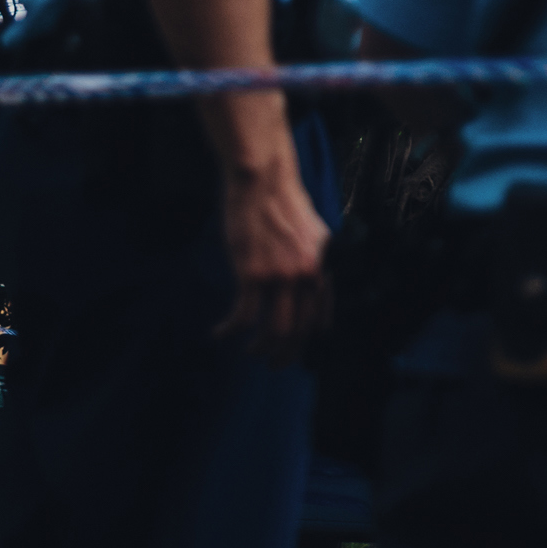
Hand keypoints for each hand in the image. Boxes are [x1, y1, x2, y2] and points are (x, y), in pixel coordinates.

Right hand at [211, 136, 329, 357]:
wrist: (265, 183)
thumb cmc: (286, 208)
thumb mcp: (316, 239)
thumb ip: (316, 267)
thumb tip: (312, 294)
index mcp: (326, 271)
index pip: (321, 321)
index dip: (307, 343)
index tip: (294, 352)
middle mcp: (309, 278)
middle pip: (298, 333)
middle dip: (284, 356)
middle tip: (272, 364)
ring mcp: (281, 278)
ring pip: (273, 332)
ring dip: (259, 350)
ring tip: (250, 353)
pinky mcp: (253, 274)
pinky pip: (243, 317)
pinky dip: (230, 331)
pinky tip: (220, 333)